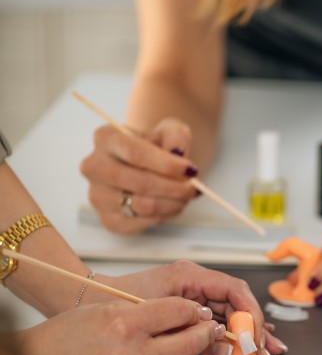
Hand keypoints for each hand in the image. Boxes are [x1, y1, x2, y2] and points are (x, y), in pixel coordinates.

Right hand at [20, 297, 222, 354]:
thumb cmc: (68, 333)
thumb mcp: (109, 308)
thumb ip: (146, 309)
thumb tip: (183, 312)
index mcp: (124, 321)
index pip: (178, 310)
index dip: (194, 309)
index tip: (199, 309)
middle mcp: (130, 349)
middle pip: (188, 340)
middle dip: (205, 332)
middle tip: (211, 327)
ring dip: (190, 351)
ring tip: (192, 340)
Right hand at [80, 118, 199, 234]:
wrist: (149, 165)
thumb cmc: (158, 146)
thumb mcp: (171, 130)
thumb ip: (176, 136)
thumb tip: (178, 152)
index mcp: (106, 138)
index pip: (136, 153)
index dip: (166, 164)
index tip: (190, 170)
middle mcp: (94, 167)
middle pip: (139, 182)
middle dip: (174, 187)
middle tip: (194, 188)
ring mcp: (97, 195)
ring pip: (142, 205)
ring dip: (172, 203)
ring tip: (185, 196)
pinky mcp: (107, 219)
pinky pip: (140, 223)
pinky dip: (163, 216)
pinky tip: (172, 205)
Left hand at [85, 260, 286, 354]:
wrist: (94, 297)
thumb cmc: (121, 299)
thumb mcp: (160, 316)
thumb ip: (193, 333)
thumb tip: (225, 348)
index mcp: (192, 275)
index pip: (235, 290)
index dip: (250, 314)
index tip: (255, 336)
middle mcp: (197, 282)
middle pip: (237, 303)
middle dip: (255, 327)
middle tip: (268, 350)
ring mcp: (194, 293)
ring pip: (231, 312)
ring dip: (248, 332)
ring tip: (266, 351)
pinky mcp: (189, 306)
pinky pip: (217, 319)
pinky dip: (231, 334)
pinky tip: (245, 344)